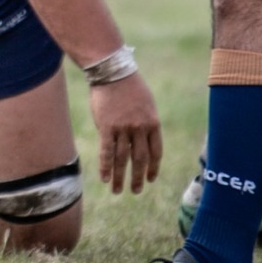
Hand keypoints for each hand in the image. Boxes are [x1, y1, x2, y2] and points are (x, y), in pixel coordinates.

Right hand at [87, 71, 161, 194]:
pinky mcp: (107, 127)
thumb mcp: (146, 103)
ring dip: (120, 177)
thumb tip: (141, 141)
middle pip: (140, 160)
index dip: (153, 168)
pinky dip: (106, 167)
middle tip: (135, 191)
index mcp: (153, 123)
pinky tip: (105, 178)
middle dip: (137, 178)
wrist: (112, 71)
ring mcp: (123, 129)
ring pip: (122, 159)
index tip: (150, 179)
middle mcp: (140, 129)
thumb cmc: (130, 86)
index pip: (156, 152)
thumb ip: (146, 123)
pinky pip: (107, 152)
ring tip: (118, 190)